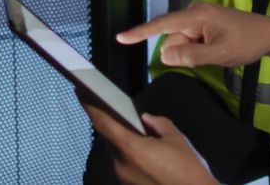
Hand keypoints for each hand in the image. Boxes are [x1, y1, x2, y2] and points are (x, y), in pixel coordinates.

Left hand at [78, 94, 215, 184]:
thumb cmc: (188, 171)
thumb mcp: (177, 139)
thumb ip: (158, 124)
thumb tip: (146, 119)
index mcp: (131, 149)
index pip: (103, 123)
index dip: (90, 107)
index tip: (81, 93)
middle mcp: (122, 165)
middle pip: (110, 138)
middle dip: (115, 125)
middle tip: (123, 114)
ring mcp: (124, 178)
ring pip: (118, 153)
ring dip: (126, 142)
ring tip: (143, 137)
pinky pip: (125, 165)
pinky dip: (132, 156)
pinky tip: (148, 155)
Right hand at [117, 2, 269, 70]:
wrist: (269, 34)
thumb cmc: (246, 42)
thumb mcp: (220, 53)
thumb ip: (191, 56)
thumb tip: (164, 56)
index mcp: (196, 14)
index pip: (162, 24)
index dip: (140, 32)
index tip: (121, 37)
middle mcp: (194, 12)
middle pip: (172, 37)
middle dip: (182, 51)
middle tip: (210, 54)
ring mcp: (198, 17)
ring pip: (180, 41)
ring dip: (191, 51)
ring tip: (216, 51)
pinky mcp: (202, 23)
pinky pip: (188, 40)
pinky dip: (196, 49)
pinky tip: (214, 50)